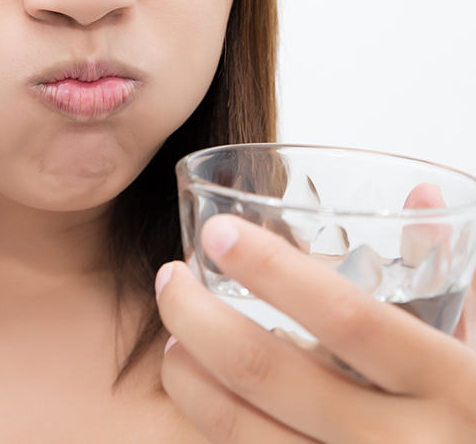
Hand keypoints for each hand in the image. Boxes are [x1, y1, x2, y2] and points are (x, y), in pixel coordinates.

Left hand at [155, 214, 475, 442]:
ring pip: (239, 427)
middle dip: (196, 316)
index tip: (216, 234)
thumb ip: (451, 278)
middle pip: (264, 370)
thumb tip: (418, 195)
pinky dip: (210, 423)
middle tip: (170, 280)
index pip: (345, 315)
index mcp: (455, 387)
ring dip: (187, 375)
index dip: (273, 269)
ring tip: (171, 338)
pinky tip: (200, 396)